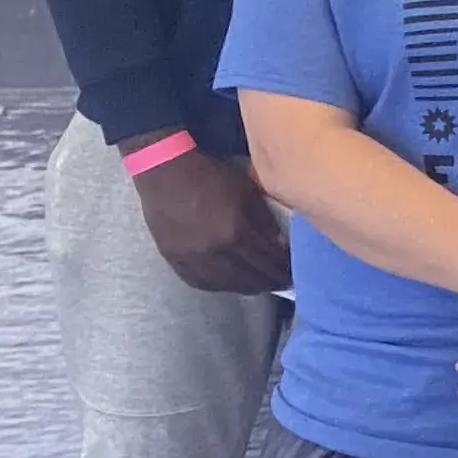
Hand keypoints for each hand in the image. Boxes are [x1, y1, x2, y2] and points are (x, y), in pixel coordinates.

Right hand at [129, 144, 289, 292]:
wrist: (164, 170)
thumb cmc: (209, 175)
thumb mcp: (246, 190)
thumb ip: (264, 219)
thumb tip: (279, 243)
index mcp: (236, 231)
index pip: (268, 259)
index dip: (283, 268)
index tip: (293, 271)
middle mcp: (215, 250)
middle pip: (250, 277)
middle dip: (270, 281)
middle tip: (281, 282)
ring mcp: (192, 257)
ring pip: (225, 284)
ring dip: (246, 287)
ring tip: (259, 285)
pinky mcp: (174, 258)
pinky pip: (199, 282)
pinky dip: (218, 285)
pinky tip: (228, 284)